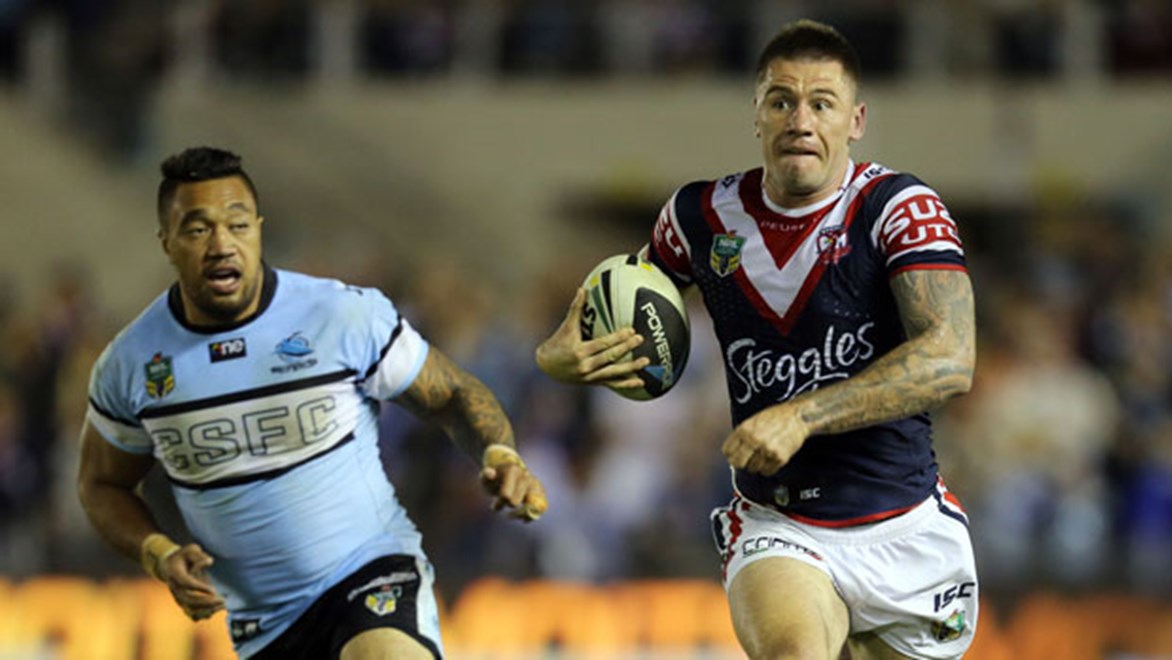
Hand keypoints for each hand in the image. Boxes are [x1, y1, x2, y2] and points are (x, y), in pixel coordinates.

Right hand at [159, 544, 226, 620]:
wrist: (170, 567)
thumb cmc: (184, 556)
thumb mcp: (190, 549)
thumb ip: (199, 555)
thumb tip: (210, 562)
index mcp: (175, 574)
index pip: (186, 583)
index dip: (199, 588)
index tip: (214, 590)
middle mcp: (175, 589)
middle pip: (188, 600)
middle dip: (206, 601)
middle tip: (222, 599)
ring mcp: (179, 598)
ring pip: (190, 610)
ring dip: (207, 610)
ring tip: (223, 605)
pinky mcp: (184, 604)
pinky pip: (192, 615)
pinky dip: (204, 615)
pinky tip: (218, 609)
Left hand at [480, 445, 548, 521]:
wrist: (508, 471)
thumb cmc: (495, 479)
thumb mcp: (486, 478)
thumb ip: (486, 476)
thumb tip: (490, 472)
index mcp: (512, 470)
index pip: (505, 496)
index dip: (499, 504)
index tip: (494, 506)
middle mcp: (525, 475)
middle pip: (515, 502)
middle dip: (508, 506)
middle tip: (504, 505)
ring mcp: (534, 482)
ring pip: (533, 505)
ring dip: (521, 514)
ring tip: (514, 515)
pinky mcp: (540, 489)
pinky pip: (542, 506)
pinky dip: (532, 515)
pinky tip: (523, 519)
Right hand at [535, 287, 649, 390]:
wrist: (546, 366)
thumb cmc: (558, 342)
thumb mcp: (566, 326)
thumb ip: (576, 309)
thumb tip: (582, 289)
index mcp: (579, 351)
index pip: (602, 344)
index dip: (617, 338)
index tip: (631, 330)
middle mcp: (585, 366)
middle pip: (610, 357)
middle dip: (626, 348)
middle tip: (640, 339)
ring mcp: (590, 376)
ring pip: (614, 372)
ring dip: (631, 367)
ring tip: (646, 361)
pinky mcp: (593, 382)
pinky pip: (612, 384)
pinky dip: (626, 384)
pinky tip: (641, 382)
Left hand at [722, 404, 809, 475]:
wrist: (797, 416)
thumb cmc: (775, 417)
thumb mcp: (753, 420)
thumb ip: (742, 434)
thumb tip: (731, 452)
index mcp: (744, 429)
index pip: (727, 451)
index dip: (730, 454)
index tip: (734, 456)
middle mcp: (754, 440)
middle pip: (738, 463)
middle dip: (741, 463)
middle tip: (746, 461)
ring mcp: (766, 450)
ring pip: (752, 469)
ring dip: (756, 465)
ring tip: (762, 456)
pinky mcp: (779, 458)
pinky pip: (767, 472)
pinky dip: (767, 468)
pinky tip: (770, 459)